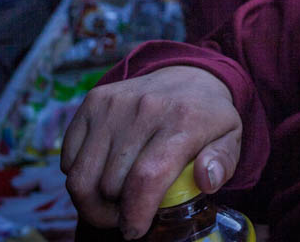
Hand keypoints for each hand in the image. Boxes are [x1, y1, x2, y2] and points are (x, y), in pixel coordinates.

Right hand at [61, 66, 241, 238]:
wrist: (187, 74)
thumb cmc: (207, 116)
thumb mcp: (231, 138)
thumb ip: (223, 162)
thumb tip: (206, 180)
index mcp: (184, 119)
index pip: (147, 178)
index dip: (136, 213)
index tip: (135, 230)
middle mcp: (146, 107)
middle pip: (110, 185)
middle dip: (115, 212)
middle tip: (129, 214)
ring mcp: (115, 103)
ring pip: (82, 177)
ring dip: (93, 200)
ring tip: (114, 201)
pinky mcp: (93, 101)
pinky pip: (68, 158)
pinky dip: (80, 176)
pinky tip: (103, 173)